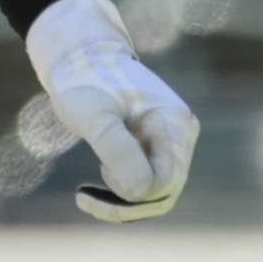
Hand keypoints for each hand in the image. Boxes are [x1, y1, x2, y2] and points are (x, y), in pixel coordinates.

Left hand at [28, 0, 197, 222]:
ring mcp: (171, 140)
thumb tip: (142, 192)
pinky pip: (149, 180)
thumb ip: (117, 149)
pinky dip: (124, 191)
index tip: (87, 194)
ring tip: (88, 194)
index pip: (165, 179)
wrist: (80, 59)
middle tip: (84, 198)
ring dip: (125, 199)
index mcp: (173, 121)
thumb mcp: (92, 114)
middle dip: (127, 202)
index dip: (132, 195)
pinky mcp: (157, 146)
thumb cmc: (84, 81)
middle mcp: (181, 132)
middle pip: (165, 189)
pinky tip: (95, 192)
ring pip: (158, 190)